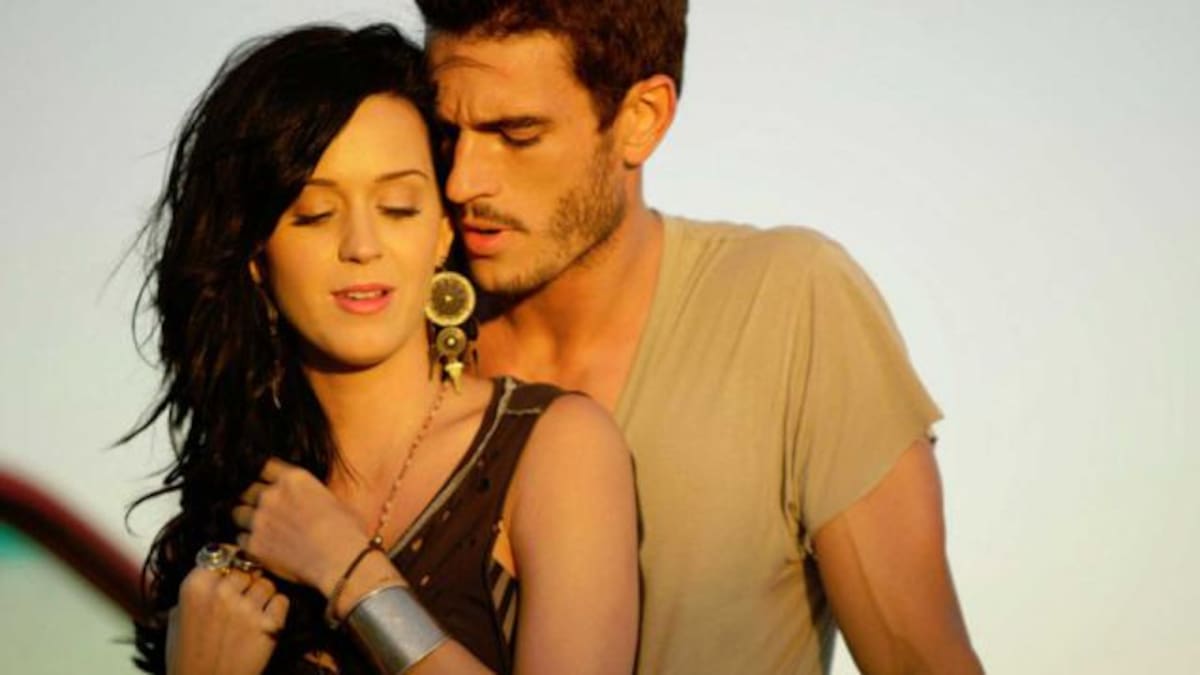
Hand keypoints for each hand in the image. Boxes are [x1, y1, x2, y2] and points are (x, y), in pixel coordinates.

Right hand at [167, 566, 287, 674]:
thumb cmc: (187, 654)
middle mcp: (221, 592)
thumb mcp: (178, 616)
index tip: (238, 563)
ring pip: (267, 583)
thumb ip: (197, 587)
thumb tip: (215, 564)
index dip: (233, 557)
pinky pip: (281, 601)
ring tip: (252, 614)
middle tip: (243, 600)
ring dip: (263, 595)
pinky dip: (276, 610)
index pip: (222, 552)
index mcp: (195, 586)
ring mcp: (246, 608)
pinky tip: (264, 623)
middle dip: (248, 581)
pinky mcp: (267, 625)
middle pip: (248, 568)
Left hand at [232, 458, 369, 594]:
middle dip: (251, 498)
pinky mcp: (254, 544)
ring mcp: (259, 519)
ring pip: (238, 513)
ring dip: (246, 519)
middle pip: (246, 490)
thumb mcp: (332, 499)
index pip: (263, 466)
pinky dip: (248, 542)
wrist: (340, 559)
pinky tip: (261, 547)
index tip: (264, 483)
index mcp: (293, 478)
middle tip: (261, 509)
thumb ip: (309, 492)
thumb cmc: (346, 530)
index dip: (262, 475)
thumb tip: (305, 498)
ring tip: (258, 529)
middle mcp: (271, 495)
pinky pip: (240, 539)